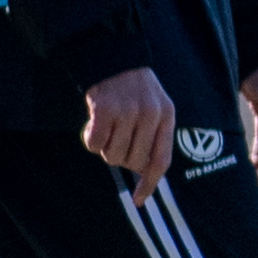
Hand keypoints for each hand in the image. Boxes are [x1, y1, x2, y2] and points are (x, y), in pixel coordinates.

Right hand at [80, 66, 176, 203]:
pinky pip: (94, 145)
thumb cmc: (134, 88)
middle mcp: (150, 115)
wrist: (113, 56)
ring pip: (112, 155)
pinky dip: (91, 139)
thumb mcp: (156, 106)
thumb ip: (154, 136)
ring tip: (108, 125)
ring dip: (106, 147)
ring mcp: (127, 112)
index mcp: (167, 116)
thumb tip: (142, 171)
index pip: (161, 160)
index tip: (138, 200)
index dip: (149, 183)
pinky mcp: (104, 110)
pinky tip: (94, 123)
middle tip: (117, 137)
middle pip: (132, 162)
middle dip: (121, 157)